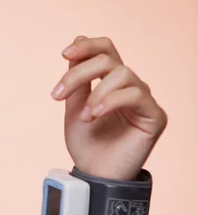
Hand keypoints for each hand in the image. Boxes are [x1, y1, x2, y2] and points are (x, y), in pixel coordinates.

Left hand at [51, 36, 167, 180]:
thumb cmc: (86, 142)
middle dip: (79, 73)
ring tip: (85, 116)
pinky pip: (135, 95)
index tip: (64, 54)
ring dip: (96, 93)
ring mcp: (143, 99)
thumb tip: (78, 41)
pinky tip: (95, 115)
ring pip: (122, 74)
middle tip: (59, 95)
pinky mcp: (155, 115)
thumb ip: (77, 78)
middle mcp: (129, 86)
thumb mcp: (74, 105)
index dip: (86, 45)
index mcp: (110, 81)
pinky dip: (111, 101)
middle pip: (108, 59)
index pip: (105, 49)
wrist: (94, 173)